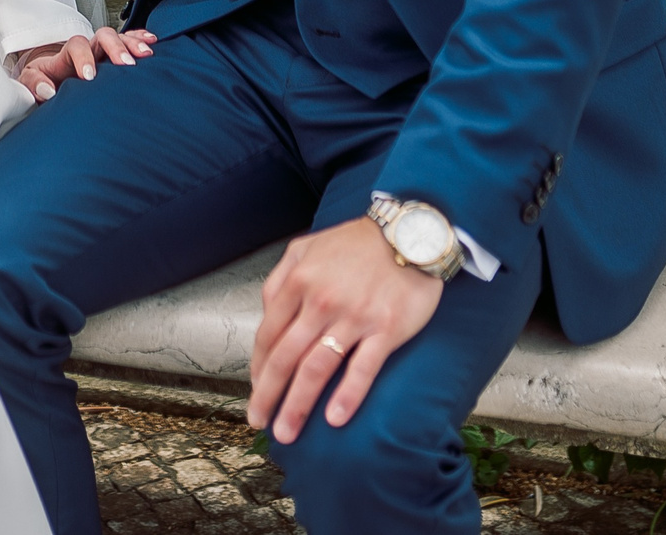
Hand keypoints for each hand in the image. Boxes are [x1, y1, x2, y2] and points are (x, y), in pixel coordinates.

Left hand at [10, 25, 156, 100]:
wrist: (50, 78)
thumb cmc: (42, 82)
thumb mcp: (30, 82)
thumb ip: (34, 84)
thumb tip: (47, 91)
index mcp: (66, 54)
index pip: (76, 46)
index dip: (84, 58)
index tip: (89, 77)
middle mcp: (88, 47)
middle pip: (103, 36)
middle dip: (115, 48)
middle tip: (126, 65)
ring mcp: (103, 50)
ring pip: (120, 38)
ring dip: (133, 44)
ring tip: (147, 54)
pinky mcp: (114, 56)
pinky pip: (129, 41)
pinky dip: (140, 39)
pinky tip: (152, 42)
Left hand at [247, 218, 441, 443]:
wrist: (408, 233)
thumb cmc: (355, 243)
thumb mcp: (305, 248)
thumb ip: (280, 279)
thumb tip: (266, 313)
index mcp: (298, 282)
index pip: (269, 336)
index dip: (259, 369)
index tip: (257, 393)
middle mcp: (320, 302)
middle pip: (286, 358)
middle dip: (269, 396)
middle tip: (260, 423)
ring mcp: (353, 317)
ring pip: (316, 368)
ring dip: (298, 405)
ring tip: (288, 432)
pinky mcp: (385, 329)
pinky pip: (362, 368)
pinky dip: (347, 396)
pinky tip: (335, 419)